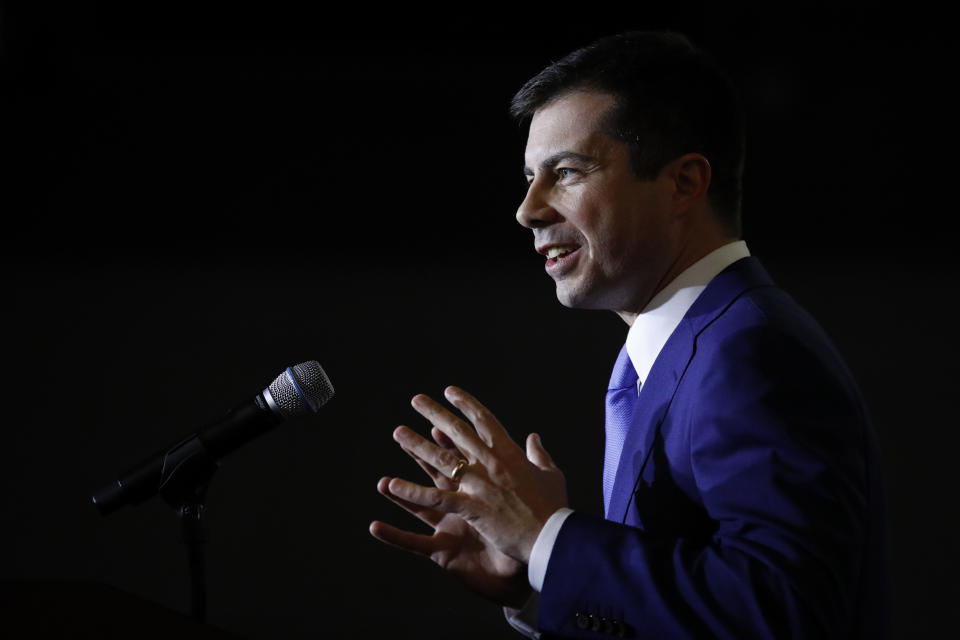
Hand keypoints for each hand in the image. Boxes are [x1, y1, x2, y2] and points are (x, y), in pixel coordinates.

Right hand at [370, 426, 531, 607]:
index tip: (439, 424)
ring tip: (381, 482)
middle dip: (421, 456)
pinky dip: (393, 536)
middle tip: (401, 435)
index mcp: (481, 494)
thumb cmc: (525, 540)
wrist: (522, 576)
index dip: (452, 443)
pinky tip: (374, 527)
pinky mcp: (442, 552)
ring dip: (400, 495)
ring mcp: (449, 530)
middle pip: (438, 477)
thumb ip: (528, 468)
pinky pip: (414, 543)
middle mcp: (461, 509)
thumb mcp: (530, 497)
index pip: (466, 463)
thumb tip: (533, 438)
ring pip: (420, 507)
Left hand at [375, 386, 566, 564]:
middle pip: (458, 432)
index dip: (466, 403)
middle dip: (435, 413)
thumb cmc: (554, 508)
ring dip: (417, 445)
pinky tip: (392, 484)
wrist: (553, 537)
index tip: (450, 391)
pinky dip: (413, 491)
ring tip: (399, 433)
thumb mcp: (551, 475)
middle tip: (417, 401)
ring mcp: (480, 485)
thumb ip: (539, 454)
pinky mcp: (471, 508)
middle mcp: (492, 464)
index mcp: (510, 453)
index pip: (484, 421)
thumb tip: (534, 437)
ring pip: (442, 459)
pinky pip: (436, 497)